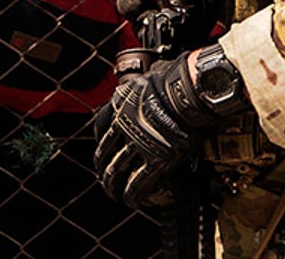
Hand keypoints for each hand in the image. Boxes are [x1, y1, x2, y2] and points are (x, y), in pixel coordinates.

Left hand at [93, 51, 227, 208]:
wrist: (184, 93)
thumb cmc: (170, 83)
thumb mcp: (142, 83)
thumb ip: (136, 92)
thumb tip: (142, 84)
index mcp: (118, 109)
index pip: (101, 130)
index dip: (100, 145)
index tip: (101, 155)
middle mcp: (122, 129)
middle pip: (106, 156)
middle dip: (104, 171)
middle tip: (104, 181)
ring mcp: (136, 146)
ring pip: (117, 172)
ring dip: (114, 186)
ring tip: (115, 195)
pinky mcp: (153, 160)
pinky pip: (138, 183)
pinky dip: (133, 194)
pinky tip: (132, 201)